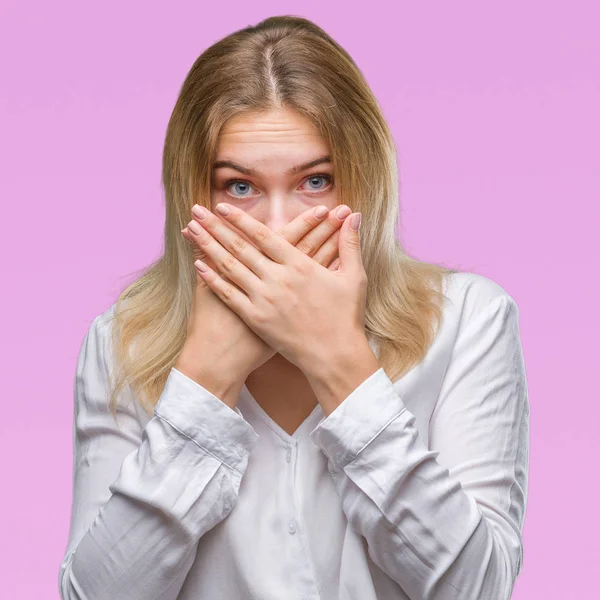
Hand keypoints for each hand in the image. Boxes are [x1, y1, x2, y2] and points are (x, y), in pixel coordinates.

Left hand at [188, 202, 366, 375]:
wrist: (334, 356)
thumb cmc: (346, 317)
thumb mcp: (353, 277)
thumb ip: (350, 244)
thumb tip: (355, 216)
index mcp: (299, 265)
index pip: (264, 235)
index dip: (241, 219)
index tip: (222, 207)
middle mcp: (278, 279)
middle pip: (240, 247)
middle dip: (215, 226)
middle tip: (196, 211)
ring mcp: (264, 300)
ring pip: (229, 267)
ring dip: (208, 247)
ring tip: (191, 231)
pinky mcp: (256, 319)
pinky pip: (229, 295)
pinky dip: (212, 279)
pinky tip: (198, 265)